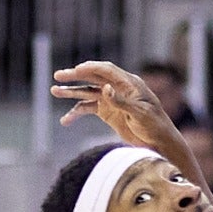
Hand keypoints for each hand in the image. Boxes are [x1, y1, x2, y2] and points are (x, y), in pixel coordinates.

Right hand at [52, 60, 168, 146]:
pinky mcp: (107, 112)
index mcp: (129, 83)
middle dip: (75, 76)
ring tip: (54, 91)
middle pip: (93, 78)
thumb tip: (105, 88)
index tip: (76, 70)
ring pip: (88, 92)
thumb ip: (121, 101)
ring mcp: (111, 100)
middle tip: (58, 76)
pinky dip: (76, 113)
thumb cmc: (154, 125)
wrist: (158, 142)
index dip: (91, 68)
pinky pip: (88, 109)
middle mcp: (118, 88)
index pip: (107, 71)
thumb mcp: (140, 114)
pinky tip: (65, 121)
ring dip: (72, 92)